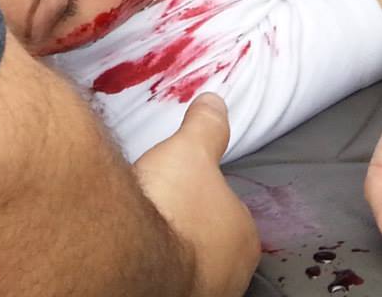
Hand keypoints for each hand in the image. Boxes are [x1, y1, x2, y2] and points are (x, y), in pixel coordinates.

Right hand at [132, 93, 259, 296]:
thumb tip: (214, 103)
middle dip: (189, 228)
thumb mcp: (190, 150)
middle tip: (160, 211)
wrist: (136, 259)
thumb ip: (206, 127)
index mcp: (245, 236)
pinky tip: (141, 258)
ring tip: (147, 235)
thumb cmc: (172, 208)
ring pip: (191, 267)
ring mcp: (208, 294)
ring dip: (173, 252)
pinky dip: (157, 269)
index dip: (203, 197)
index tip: (179, 190)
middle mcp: (234, 274)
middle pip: (211, 242)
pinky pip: (170, 282)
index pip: (230, 212)